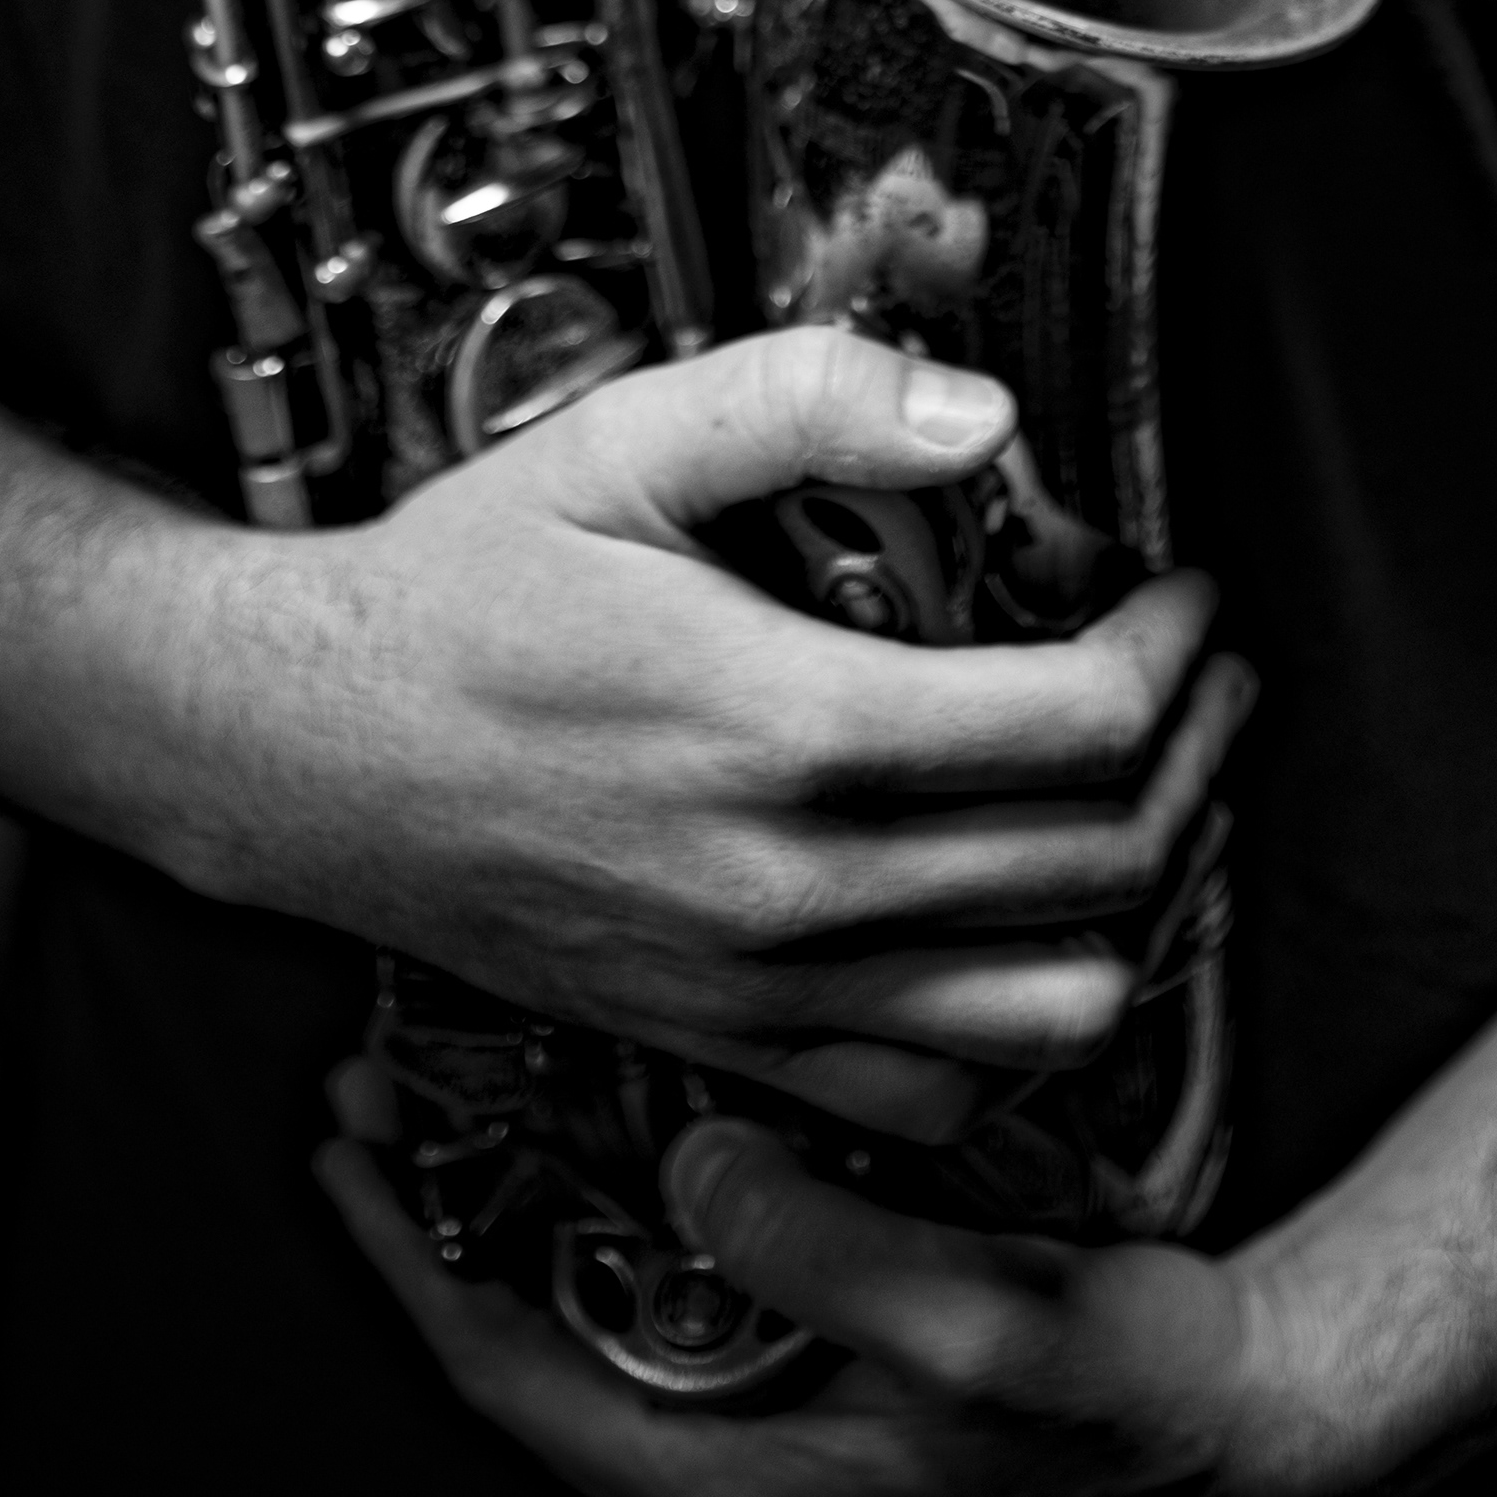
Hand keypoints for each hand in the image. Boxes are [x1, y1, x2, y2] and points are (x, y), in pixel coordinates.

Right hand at [189, 331, 1253, 1139]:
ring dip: (1128, 909)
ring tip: (1129, 802)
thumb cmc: (460, 590)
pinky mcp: (728, 1048)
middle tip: (1198, 675)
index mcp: (785, 727)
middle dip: (1194, 757)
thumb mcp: (618, 441)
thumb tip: (985, 414)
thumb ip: (808, 400)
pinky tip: (1007, 925)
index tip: (1180, 595)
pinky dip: (1009, 1030)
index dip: (1173, 654)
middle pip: (1103, 868)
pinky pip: (938, 1097)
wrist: (298, 752)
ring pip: (1054, 1011)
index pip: (1080, 730)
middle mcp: (793, 887)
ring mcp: (763, 992)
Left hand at [320, 1070, 1335, 1496]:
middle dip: (449, 1214)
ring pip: (598, 1320)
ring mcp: (776, 1456)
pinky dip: (626, 1206)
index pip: (506, 1378)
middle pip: (529, 1349)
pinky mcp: (822, 1404)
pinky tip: (621, 1109)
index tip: (340, 1140)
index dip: (411, 1256)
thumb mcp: (980, 1318)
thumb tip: (691, 1163)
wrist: (1254, 1431)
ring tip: (470, 1073)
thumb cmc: (1128, 1392)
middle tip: (377, 1078)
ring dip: (532, 1201)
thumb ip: (824, 1251)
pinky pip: (679, 1305)